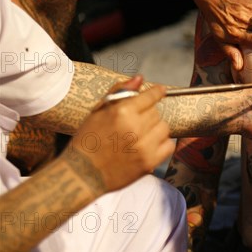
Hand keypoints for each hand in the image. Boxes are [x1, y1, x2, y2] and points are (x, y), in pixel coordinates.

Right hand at [70, 76, 173, 191]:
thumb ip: (120, 92)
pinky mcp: (149, 162)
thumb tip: (140, 78)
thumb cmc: (87, 140)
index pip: (150, 96)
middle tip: (135, 122)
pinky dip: (162, 144)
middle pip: (156, 112)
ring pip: (164, 127)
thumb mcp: (98, 111)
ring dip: (155, 128)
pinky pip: (169, 145)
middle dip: (148, 114)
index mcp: (122, 112)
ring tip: (140, 134)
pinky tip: (149, 145)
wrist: (82, 173)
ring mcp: (144, 146)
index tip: (160, 90)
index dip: (157, 92)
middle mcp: (135, 128)